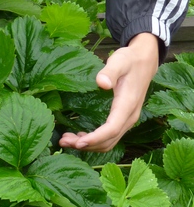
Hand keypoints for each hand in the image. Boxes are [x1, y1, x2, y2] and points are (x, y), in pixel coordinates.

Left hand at [59, 32, 160, 152]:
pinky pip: (109, 137)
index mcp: (128, 105)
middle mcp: (129, 117)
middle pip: (109, 140)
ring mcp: (127, 120)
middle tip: (63, 142)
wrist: (144, 62)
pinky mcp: (122, 119)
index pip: (112, 129)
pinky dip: (94, 141)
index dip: (95, 138)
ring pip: (109, 141)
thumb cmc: (129, 61)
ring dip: (89, 145)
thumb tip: (102, 84)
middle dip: (87, 145)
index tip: (78, 142)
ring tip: (67, 141)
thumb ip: (110, 71)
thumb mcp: (119, 61)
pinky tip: (79, 137)